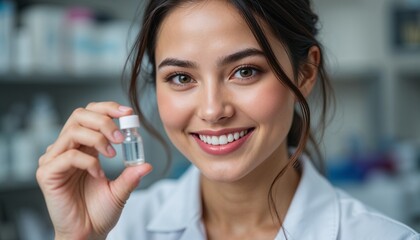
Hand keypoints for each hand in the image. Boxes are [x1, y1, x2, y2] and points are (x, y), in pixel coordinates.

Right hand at [36, 102, 152, 238]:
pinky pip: (69, 155)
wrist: (88, 234)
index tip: (128, 113)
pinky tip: (99, 174)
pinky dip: (88, 161)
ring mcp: (55, 160)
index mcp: (83, 147)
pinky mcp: (47, 173)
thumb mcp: (120, 190)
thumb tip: (147, 165)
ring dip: (98, 138)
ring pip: (73, 131)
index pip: (90, 115)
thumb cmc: (99, 212)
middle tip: (121, 136)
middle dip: (104, 120)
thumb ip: (131, 175)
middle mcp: (67, 149)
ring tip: (112, 154)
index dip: (107, 109)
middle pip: (79, 115)